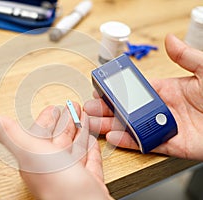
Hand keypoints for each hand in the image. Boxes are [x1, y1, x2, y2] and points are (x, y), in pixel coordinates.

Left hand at [0, 104, 112, 199]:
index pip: (40, 134)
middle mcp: (52, 166)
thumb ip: (7, 134)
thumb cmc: (56, 184)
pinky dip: (90, 148)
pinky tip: (91, 140)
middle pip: (58, 138)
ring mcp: (71, 173)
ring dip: (78, 131)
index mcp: (36, 158)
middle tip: (72, 107)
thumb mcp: (28, 151)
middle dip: (65, 121)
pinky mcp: (88, 179)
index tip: (53, 108)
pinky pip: (89, 159)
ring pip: (74, 147)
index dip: (47, 119)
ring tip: (83, 117)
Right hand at [84, 34, 202, 160]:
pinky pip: (146, 144)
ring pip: (132, 127)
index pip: (135, 91)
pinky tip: (113, 137)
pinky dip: (128, 142)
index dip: (117, 91)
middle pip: (128, 110)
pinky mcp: (171, 145)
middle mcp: (162, 110)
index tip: (101, 90)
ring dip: (111, 125)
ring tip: (92, 123)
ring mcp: (164, 128)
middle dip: (107, 109)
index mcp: (167, 90)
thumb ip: (187, 57)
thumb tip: (170, 40)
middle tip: (89, 109)